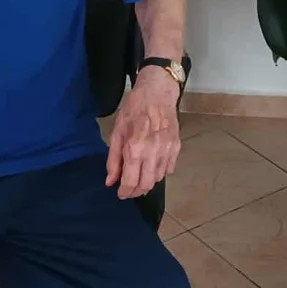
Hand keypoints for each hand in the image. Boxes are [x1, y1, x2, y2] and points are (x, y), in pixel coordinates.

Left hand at [106, 67, 181, 198]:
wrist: (157, 93)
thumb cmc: (134, 110)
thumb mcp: (117, 132)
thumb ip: (113, 159)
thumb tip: (110, 181)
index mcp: (135, 148)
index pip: (130, 181)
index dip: (124, 192)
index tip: (120, 194)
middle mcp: (153, 152)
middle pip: (146, 185)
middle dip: (136, 192)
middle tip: (129, 190)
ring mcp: (167, 150)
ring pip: (158, 179)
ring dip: (147, 182)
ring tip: (139, 176)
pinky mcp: (176, 147)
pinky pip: (168, 169)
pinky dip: (159, 172)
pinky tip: (151, 166)